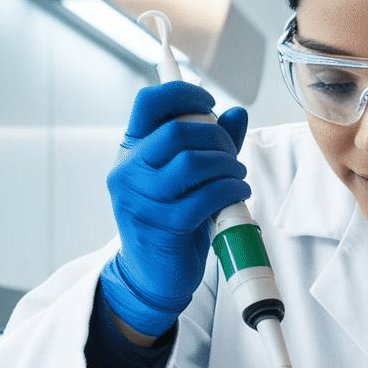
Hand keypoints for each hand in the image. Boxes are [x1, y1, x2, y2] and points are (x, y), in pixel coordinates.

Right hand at [99, 81, 248, 336]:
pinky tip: (237, 196)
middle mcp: (129, 171)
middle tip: (231, 155)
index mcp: (131, 150)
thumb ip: (211, 144)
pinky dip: (230, 191)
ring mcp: (141, 199)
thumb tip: (236, 113)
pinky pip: (205, 197)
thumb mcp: (186, 177)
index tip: (210, 104)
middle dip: (216, 138)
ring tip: (237, 179)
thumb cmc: (171, 220)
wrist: (151, 274)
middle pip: (178, 131)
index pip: (149, 103)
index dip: (184, 93)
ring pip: (193, 163)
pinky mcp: (162, 226)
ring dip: (227, 167)